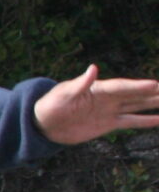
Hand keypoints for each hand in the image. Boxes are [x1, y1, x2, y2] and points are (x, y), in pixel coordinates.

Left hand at [34, 64, 158, 145]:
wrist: (44, 124)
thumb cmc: (51, 104)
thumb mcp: (64, 94)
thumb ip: (80, 83)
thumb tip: (93, 68)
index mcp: (99, 89)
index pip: (122, 87)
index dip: (138, 86)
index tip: (154, 85)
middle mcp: (108, 98)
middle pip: (136, 94)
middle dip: (154, 92)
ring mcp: (110, 111)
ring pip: (138, 106)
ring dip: (154, 103)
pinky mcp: (108, 124)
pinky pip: (131, 121)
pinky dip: (146, 121)